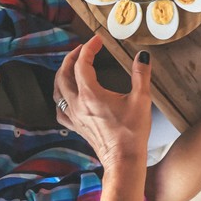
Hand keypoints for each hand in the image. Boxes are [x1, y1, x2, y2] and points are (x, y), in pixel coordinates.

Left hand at [53, 36, 151, 170]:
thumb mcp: (142, 99)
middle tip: (82, 48)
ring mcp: (74, 117)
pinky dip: (60, 97)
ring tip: (71, 66)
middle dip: (72, 58)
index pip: (83, 64)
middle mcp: (78, 104)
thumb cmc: (132, 132)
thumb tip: (142, 56)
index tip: (97, 40)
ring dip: (62, 74)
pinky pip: (60, 109)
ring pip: (58, 90)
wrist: (124, 159)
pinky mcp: (76, 127)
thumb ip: (141, 74)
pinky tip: (67, 96)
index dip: (89, 49)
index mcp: (91, 95)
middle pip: (64, 75)